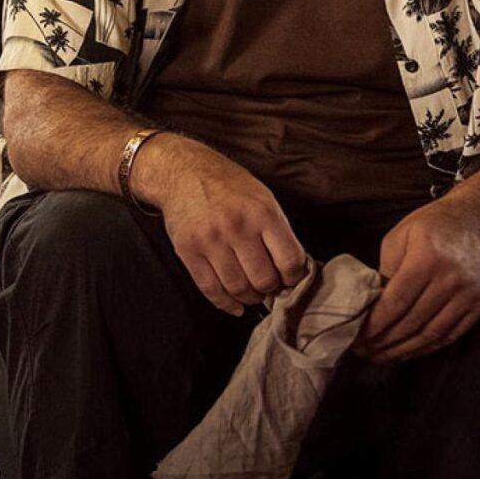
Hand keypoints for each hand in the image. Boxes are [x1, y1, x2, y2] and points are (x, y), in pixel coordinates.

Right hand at [131, 135, 307, 315]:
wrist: (185, 172)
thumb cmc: (230, 186)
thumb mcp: (263, 197)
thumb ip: (279, 231)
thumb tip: (294, 270)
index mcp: (263, 212)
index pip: (290, 260)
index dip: (294, 277)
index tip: (291, 279)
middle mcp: (237, 226)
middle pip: (264, 280)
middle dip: (271, 290)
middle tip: (270, 287)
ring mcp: (211, 240)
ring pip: (238, 289)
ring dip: (249, 298)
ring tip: (253, 293)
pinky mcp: (188, 251)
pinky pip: (210, 290)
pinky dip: (226, 304)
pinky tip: (235, 305)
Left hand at [353, 195, 479, 361]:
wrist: (476, 219)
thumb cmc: (432, 224)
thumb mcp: (399, 235)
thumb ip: (385, 269)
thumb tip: (373, 304)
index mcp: (427, 258)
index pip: (396, 302)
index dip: (376, 324)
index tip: (358, 337)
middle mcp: (451, 278)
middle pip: (413, 321)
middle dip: (385, 341)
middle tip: (365, 351)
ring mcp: (470, 293)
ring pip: (432, 334)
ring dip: (404, 350)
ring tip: (383, 356)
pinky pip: (452, 335)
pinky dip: (428, 347)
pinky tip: (409, 350)